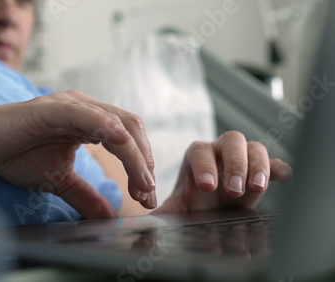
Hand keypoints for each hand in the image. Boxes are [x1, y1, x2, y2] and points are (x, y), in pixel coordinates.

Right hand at [0, 91, 155, 218]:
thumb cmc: (16, 157)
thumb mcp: (60, 181)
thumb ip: (86, 195)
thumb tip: (109, 216)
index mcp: (90, 122)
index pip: (129, 140)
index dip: (142, 167)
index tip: (146, 197)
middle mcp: (85, 109)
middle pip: (131, 129)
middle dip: (144, 163)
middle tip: (148, 193)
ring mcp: (69, 105)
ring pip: (116, 123)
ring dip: (134, 154)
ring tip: (142, 181)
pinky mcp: (52, 108)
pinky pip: (86, 114)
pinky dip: (107, 126)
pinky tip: (120, 141)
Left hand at [152, 131, 291, 212]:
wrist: (214, 207)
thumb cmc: (195, 203)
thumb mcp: (179, 209)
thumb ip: (164, 214)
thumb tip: (146, 227)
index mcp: (197, 155)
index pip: (200, 151)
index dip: (204, 166)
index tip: (207, 187)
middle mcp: (221, 151)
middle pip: (231, 141)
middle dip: (234, 164)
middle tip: (233, 190)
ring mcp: (244, 158)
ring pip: (255, 147)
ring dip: (257, 166)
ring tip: (256, 188)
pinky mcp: (264, 170)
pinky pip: (276, 162)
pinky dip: (280, 169)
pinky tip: (282, 180)